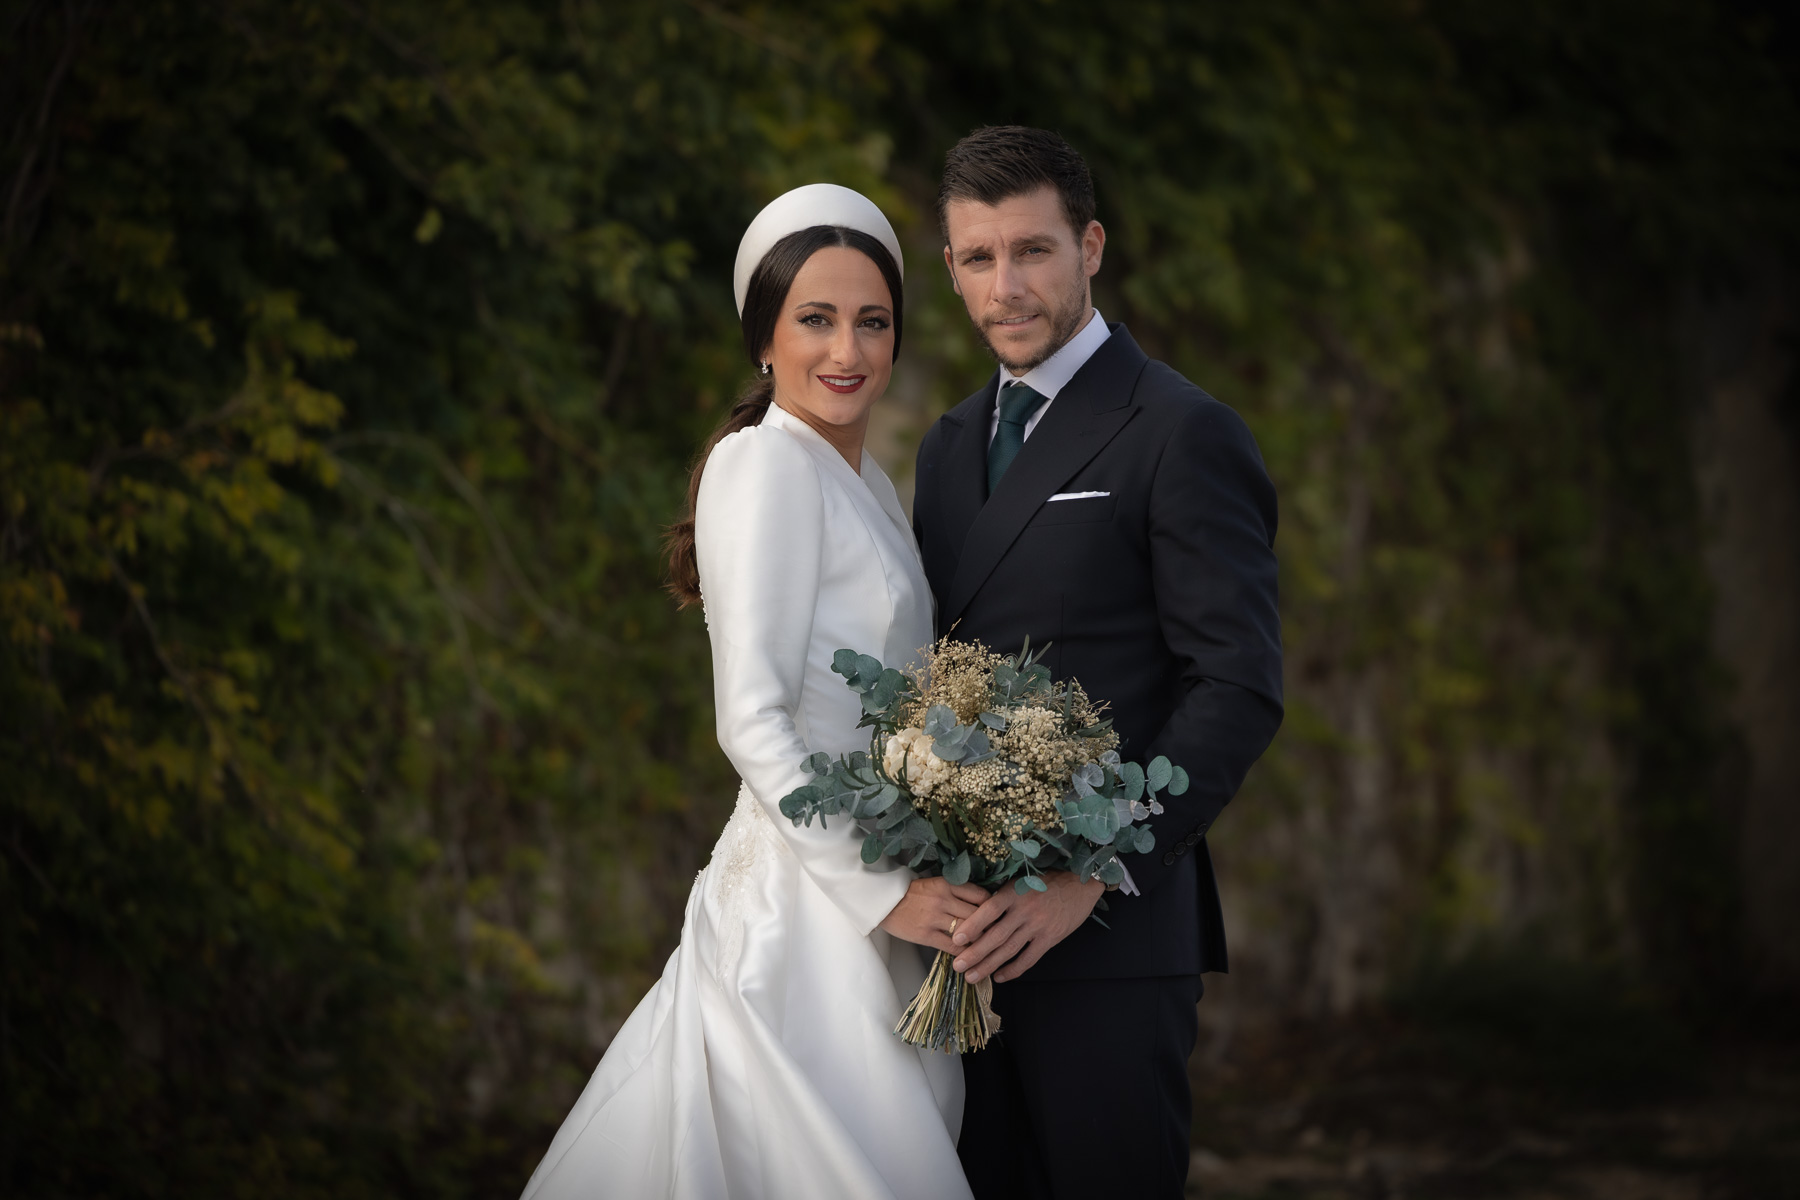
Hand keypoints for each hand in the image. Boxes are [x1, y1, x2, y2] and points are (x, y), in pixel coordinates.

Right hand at [879, 876, 992, 954]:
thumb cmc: (910, 894)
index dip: (993, 907)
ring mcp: (934, 917)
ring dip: (979, 941)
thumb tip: (982, 905)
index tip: (997, 915)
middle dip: (990, 926)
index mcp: (947, 884)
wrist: (883, 902)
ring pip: (968, 931)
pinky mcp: (926, 934)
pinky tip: (968, 956)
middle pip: (978, 914)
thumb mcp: (935, 885)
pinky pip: (952, 946)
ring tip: (985, 947)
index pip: (981, 895)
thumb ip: (956, 892)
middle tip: (998, 934)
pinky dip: (963, 952)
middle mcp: (943, 899)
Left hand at [951, 871, 1102, 983]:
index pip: (989, 910)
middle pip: (996, 935)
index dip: (972, 925)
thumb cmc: (1046, 880)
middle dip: (975, 953)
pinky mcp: (1050, 938)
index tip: (956, 939)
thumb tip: (976, 913)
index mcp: (1014, 892)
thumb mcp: (1022, 880)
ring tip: (972, 976)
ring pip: (1009, 949)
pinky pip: (1029, 958)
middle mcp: (1025, 909)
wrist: (1080, 884)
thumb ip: (1003, 897)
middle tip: (958, 966)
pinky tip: (999, 977)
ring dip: (989, 965)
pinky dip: (1013, 969)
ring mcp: (1038, 925)